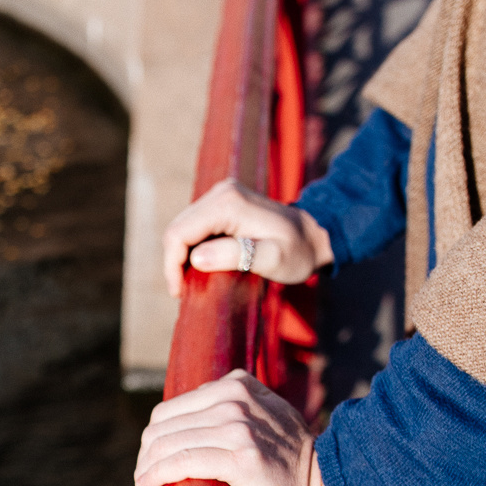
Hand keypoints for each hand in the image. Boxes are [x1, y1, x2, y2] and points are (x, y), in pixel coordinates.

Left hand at [134, 371, 352, 485]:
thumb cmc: (293, 465)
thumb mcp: (265, 419)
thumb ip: (233, 412)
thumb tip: (186, 427)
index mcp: (238, 385)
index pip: (172, 407)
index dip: (154, 436)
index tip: (151, 460)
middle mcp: (237, 399)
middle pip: (163, 424)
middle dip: (146, 453)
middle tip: (143, 477)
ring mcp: (239, 426)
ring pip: (169, 443)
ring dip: (146, 467)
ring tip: (143, 485)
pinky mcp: (241, 458)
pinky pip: (183, 462)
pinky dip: (157, 475)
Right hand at [162, 178, 332, 297]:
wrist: (314, 234)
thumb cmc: (297, 252)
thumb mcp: (274, 259)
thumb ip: (237, 256)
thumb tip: (197, 258)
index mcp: (228, 204)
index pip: (180, 233)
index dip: (172, 265)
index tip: (180, 293)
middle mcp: (221, 193)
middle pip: (177, 228)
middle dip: (174, 262)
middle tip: (184, 291)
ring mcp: (221, 195)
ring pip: (182, 227)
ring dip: (181, 256)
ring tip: (191, 282)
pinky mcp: (222, 202)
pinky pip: (194, 226)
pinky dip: (191, 248)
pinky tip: (202, 266)